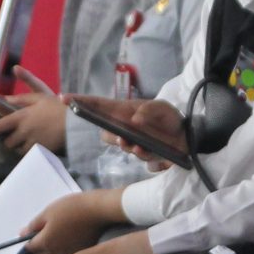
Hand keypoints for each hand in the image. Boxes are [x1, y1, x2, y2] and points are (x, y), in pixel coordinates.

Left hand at [0, 90, 67, 153]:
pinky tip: (34, 145)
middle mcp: (24, 130)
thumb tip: (6, 98)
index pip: (0, 125)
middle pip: (8, 142)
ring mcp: (33, 142)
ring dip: (18, 147)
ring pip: (17, 150)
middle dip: (8, 141)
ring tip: (24, 142)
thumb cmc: (57, 106)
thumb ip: (21, 99)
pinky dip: (29, 151)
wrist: (75, 121)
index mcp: (22, 116)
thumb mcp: (39, 97)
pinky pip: (29, 154)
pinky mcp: (41, 149)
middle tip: (12, 138)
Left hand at [23, 190, 118, 253]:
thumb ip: (33, 226)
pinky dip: (65, 250)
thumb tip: (21, 234)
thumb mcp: (48, 212)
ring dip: (53, 248)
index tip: (36, 230)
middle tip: (50, 229)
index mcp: (45, 243)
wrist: (98, 211)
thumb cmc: (71, 208)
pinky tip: (71, 238)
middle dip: (40, 244)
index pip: (29, 247)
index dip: (30, 239)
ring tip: (62, 233)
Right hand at [66, 94, 185, 168]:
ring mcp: (131, 139)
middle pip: (104, 130)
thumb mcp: (164, 108)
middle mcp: (124, 125)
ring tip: (137, 145)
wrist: (189, 139)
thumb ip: (151, 109)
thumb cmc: (171, 119)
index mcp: (125, 110)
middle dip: (109, 135)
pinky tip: (148, 150)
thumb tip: (134, 118)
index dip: (81, 102)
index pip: (99, 105)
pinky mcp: (141, 152)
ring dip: (127, 145)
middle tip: (120, 138)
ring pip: (120, 144)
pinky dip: (142, 152)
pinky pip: (136, 154)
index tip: (64, 99)